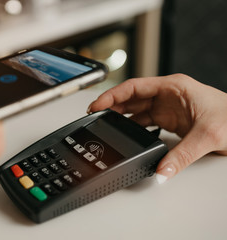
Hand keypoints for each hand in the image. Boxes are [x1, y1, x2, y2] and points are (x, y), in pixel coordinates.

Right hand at [88, 74, 226, 182]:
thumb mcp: (208, 136)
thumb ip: (182, 156)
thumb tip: (162, 171)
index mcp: (173, 87)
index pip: (134, 87)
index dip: (113, 94)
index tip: (98, 104)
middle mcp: (168, 95)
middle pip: (131, 98)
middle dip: (111, 105)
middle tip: (94, 116)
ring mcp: (167, 108)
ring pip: (136, 110)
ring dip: (120, 117)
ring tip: (104, 125)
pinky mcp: (169, 120)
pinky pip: (144, 122)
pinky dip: (132, 127)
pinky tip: (125, 133)